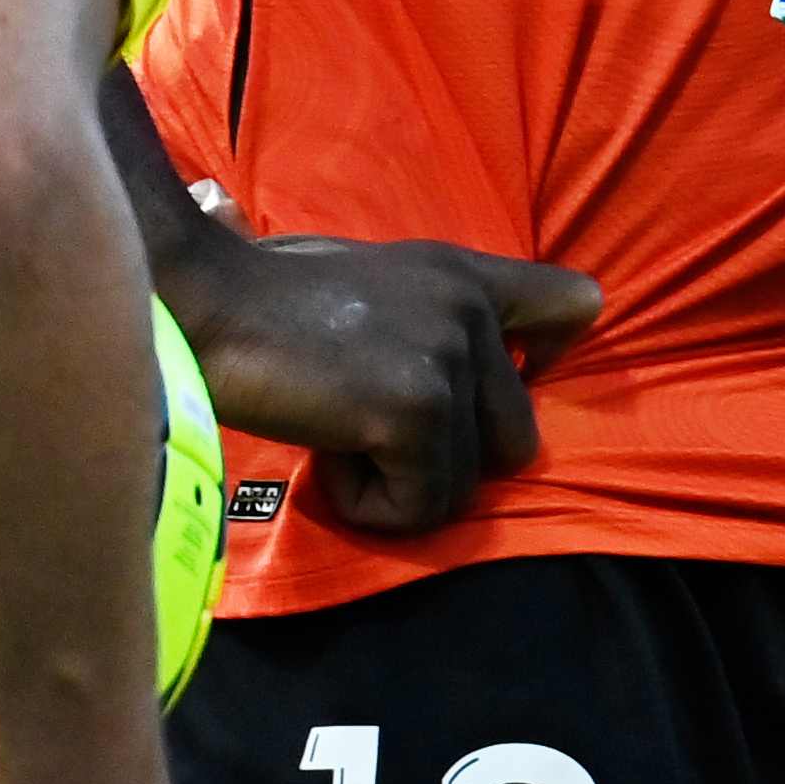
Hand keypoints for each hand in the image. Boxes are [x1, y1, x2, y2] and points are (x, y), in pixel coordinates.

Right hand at [167, 233, 598, 534]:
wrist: (208, 305)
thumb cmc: (270, 301)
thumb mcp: (377, 286)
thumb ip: (432, 320)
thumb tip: (458, 393)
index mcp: (467, 276)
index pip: (576, 306)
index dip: (547, 362)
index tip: (487, 389)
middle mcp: (472, 312)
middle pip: (514, 440)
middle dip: (443, 459)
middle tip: (368, 433)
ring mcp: (448, 361)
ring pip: (463, 484)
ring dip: (396, 483)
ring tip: (336, 436)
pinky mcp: (416, 410)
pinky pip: (420, 507)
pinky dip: (368, 505)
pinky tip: (325, 458)